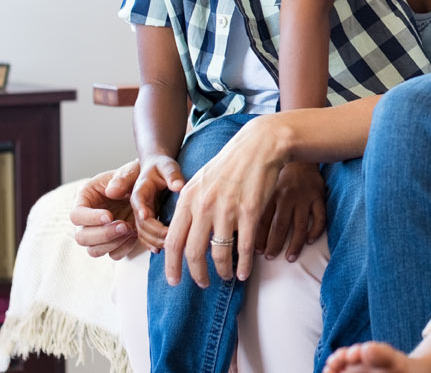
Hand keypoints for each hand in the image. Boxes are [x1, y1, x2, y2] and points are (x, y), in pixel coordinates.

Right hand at [70, 160, 140, 258]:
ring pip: (94, 250)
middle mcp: (88, 219)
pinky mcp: (113, 242)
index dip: (90, 219)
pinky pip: (113, 254)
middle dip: (104, 234)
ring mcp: (99, 233)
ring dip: (113, 243)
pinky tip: (135, 235)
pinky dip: (124, 248)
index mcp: (85, 198)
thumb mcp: (131, 171)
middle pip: (82, 237)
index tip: (109, 216)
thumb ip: (122, 178)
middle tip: (125, 226)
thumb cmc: (136, 176)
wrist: (150, 188)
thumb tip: (111, 191)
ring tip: (131, 229)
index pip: (76, 215)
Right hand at [130, 154, 184, 253]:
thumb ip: (172, 174)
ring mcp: (140, 214)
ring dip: (153, 240)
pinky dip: (151, 243)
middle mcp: (138, 205)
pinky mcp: (146, 221)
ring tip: (169, 245)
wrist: (157, 169)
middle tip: (169, 236)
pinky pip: (144, 236)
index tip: (147, 216)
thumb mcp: (167, 166)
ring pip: (141, 232)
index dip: (142, 210)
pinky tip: (160, 249)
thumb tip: (178, 186)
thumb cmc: (162, 166)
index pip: (138, 201)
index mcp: (140, 190)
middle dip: (153, 231)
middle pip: (140, 222)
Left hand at [163, 115, 287, 287]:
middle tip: (202, 283)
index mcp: (188, 199)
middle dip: (196, 275)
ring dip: (222, 271)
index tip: (174, 280)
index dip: (172, 266)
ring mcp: (227, 210)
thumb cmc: (229, 164)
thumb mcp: (200, 181)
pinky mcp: (250, 212)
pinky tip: (244, 273)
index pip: (173, 241)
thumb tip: (180, 232)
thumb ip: (188, 206)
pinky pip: (244, 247)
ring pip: (219, 254)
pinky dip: (244, 265)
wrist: (258, 146)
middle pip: (193, 253)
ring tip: (225, 276)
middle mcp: (204, 206)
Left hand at [255, 161, 325, 261]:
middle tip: (269, 258)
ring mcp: (304, 197)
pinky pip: (320, 216)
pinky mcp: (318, 196)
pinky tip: (310, 241)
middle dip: (274, 244)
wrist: (298, 154)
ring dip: (294, 244)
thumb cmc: (276, 173)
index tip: (254, 252)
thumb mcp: (262, 183)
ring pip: (300, 225)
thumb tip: (235, 226)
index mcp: (271, 194)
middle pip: (280, 226)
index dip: (258, 238)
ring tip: (290, 257)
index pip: (262, 221)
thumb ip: (251, 202)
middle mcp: (287, 196)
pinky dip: (316, 230)